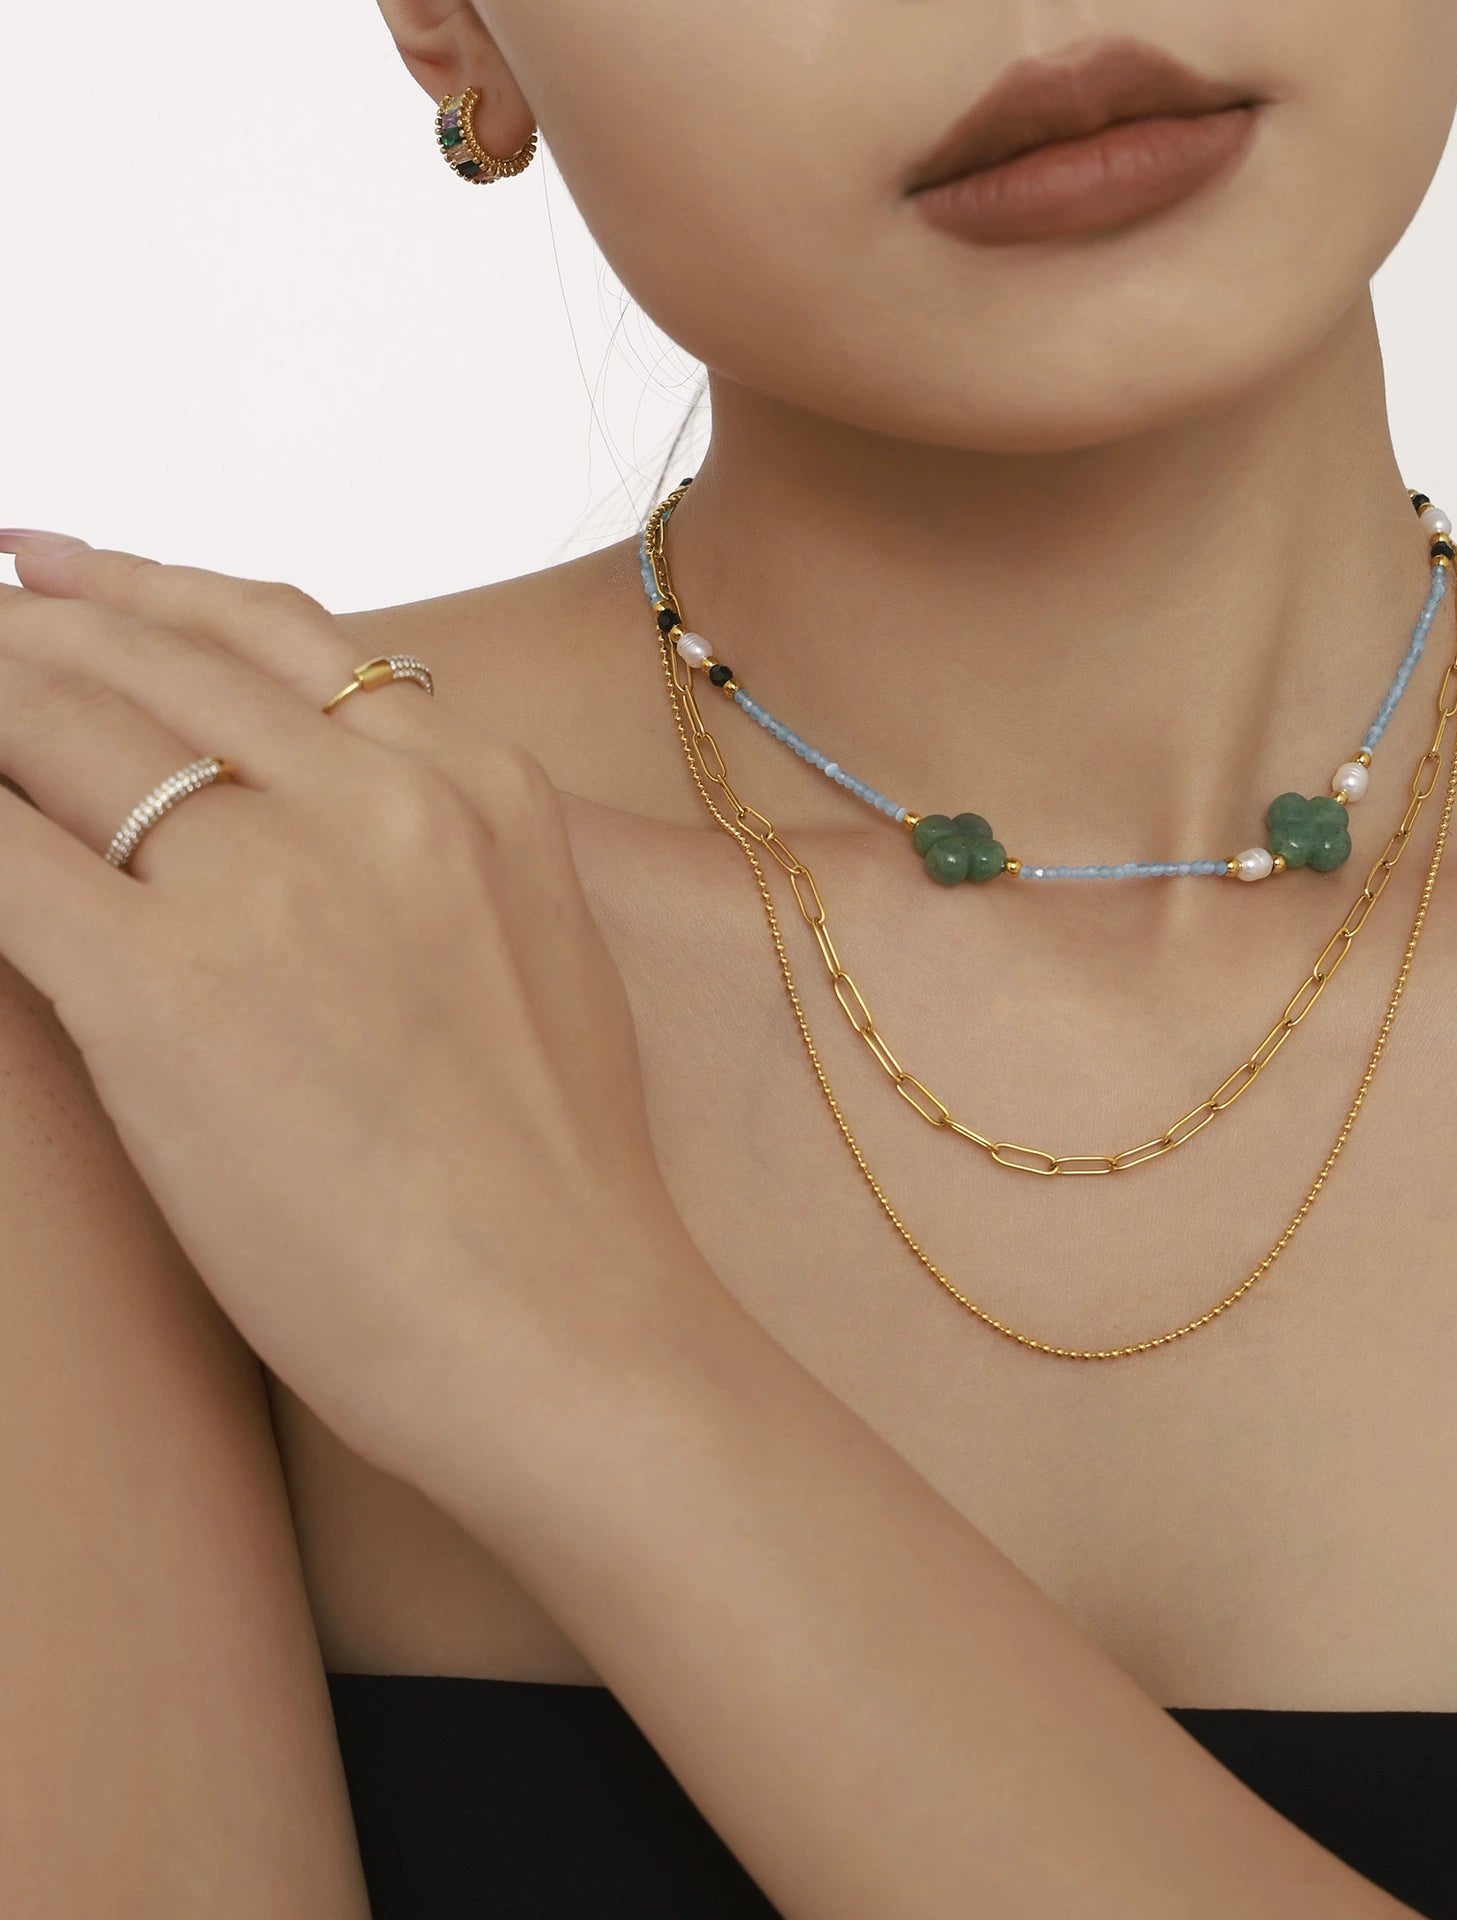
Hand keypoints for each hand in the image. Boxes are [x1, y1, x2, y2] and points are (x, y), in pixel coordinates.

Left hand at [0, 533, 681, 1479]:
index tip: (51, 574)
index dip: (136, 590)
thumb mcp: (535, 949)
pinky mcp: (160, 992)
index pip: (272, 634)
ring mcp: (270, 886)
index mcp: (477, 784)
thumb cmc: (554, 1179)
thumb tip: (300, 817)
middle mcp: (378, 798)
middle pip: (143, 663)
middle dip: (16, 636)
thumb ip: (435, 849)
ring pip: (52, 727)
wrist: (568, 1323)